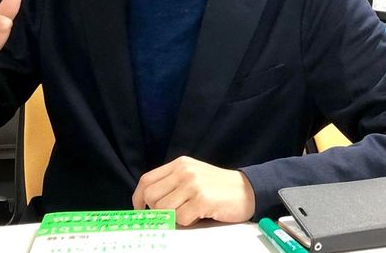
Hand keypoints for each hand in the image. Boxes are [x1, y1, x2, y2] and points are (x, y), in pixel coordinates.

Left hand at [132, 156, 255, 226]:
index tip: (139, 210)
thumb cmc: (218, 187)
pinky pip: (181, 218)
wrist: (247, 189)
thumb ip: (173, 184)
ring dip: (174, 218)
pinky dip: (188, 222)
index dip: (138, 198)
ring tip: (189, 213)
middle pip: (151, 196)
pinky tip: (200, 215)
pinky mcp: (202, 199)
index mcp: (179, 164)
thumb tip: (148, 204)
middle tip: (171, 215)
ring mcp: (193, 184)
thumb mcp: (193, 175)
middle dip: (157, 211)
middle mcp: (184, 171)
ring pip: (164, 209)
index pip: (147, 180)